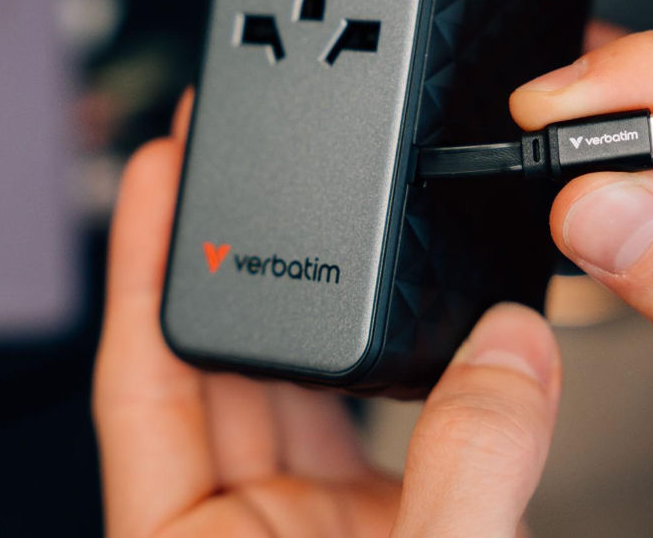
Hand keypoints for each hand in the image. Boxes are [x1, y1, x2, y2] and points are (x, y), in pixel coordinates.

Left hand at [94, 93, 561, 537]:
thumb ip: (468, 462)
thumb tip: (507, 348)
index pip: (146, 381)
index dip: (144, 265)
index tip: (155, 171)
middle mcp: (256, 527)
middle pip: (228, 363)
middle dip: (236, 251)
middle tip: (246, 151)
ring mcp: (326, 522)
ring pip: (311, 383)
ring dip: (325, 301)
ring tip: (336, 208)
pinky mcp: (396, 518)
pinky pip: (389, 411)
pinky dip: (407, 354)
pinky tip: (427, 310)